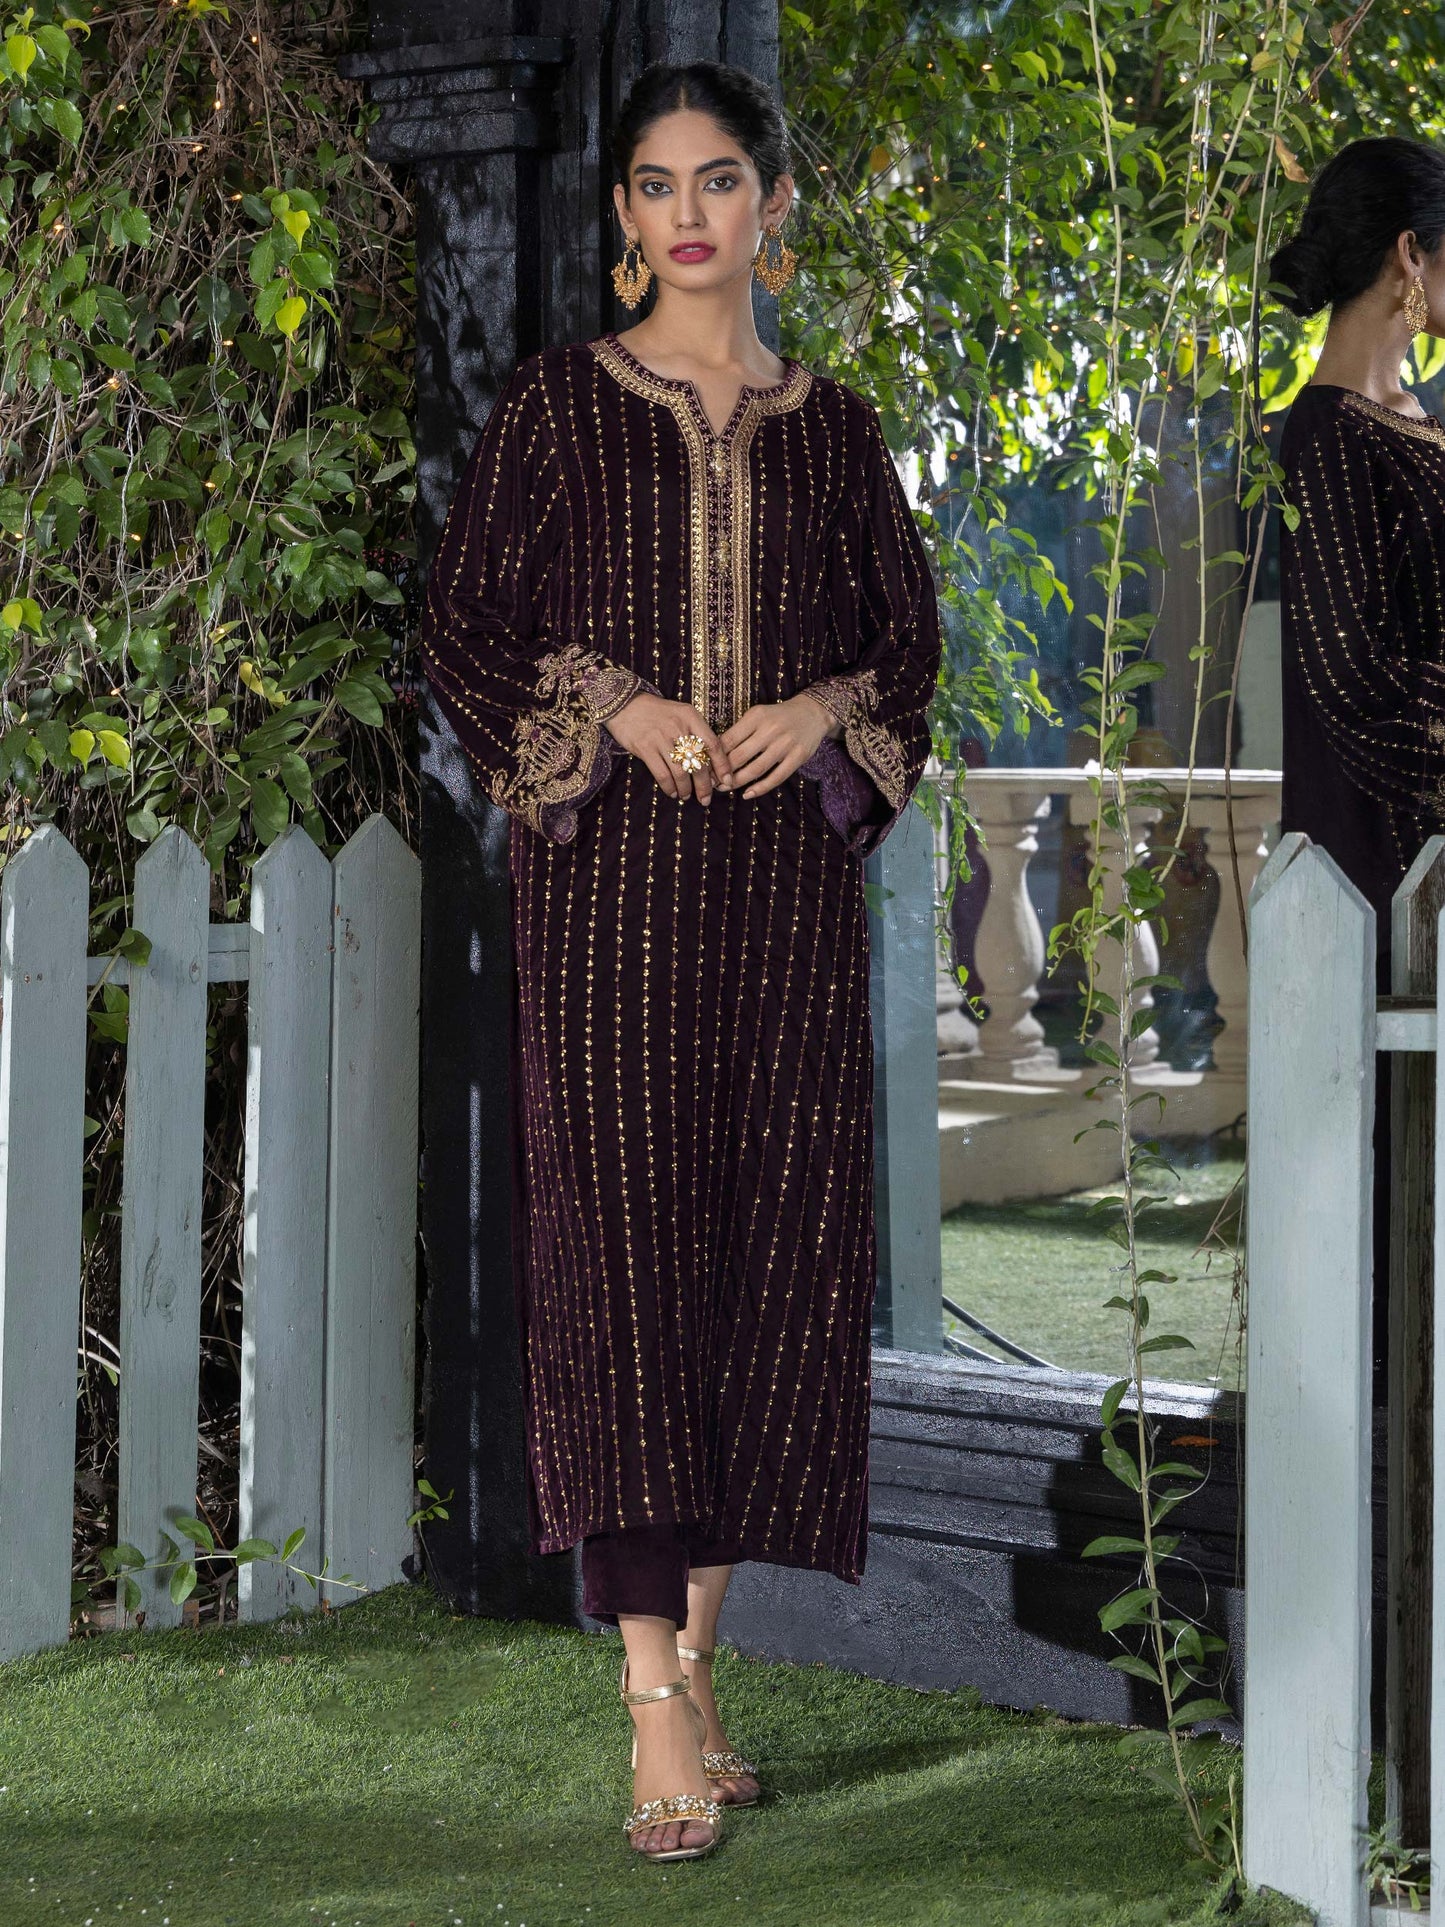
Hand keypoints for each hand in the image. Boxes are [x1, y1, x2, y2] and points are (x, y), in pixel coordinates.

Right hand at [606, 691, 734, 803]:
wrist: (625, 704)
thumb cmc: (657, 713)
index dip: (722, 765)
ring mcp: (661, 737)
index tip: (726, 781)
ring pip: (681, 772)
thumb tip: (710, 765)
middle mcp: (678, 726)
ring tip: (686, 796)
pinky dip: (669, 787)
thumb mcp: (681, 714)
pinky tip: (672, 792)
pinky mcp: (645, 747)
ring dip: (685, 789)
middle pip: (699, 762)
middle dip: (704, 785)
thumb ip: (696, 734)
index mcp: (691, 717)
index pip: (713, 744)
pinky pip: (662, 774)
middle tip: (706, 799)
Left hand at [719, 694, 842, 799]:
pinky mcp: (798, 756)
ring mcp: (786, 744)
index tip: (706, 767)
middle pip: (740, 756)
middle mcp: (771, 729)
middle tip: (712, 782)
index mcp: (756, 716)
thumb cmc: (778, 717)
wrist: (812, 714)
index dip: (715, 756)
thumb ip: (740, 731)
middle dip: (723, 772)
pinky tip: (748, 793)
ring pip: (756, 769)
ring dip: (738, 782)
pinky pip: (776, 777)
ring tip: (726, 788)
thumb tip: (716, 754)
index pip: (729, 739)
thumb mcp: (758, 715)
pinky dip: (760, 788)